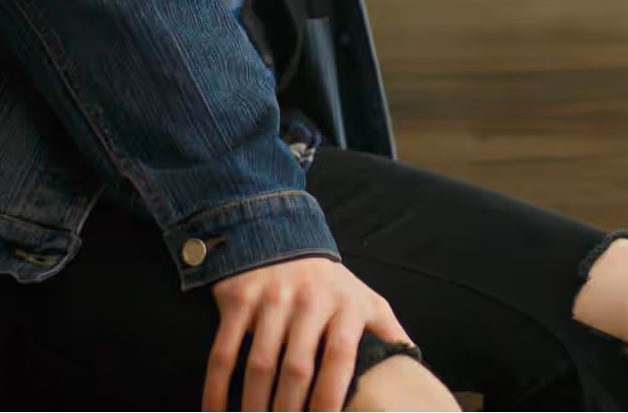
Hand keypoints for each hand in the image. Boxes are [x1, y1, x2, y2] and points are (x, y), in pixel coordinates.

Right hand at [205, 255, 411, 412]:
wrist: (278, 232)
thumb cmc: (329, 284)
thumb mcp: (365, 299)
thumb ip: (387, 333)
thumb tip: (411, 365)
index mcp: (345, 305)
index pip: (339, 358)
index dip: (331, 397)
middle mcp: (309, 299)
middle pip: (296, 368)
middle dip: (288, 412)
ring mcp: (271, 298)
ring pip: (260, 364)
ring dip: (254, 406)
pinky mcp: (239, 297)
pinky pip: (224, 351)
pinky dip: (216, 387)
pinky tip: (215, 411)